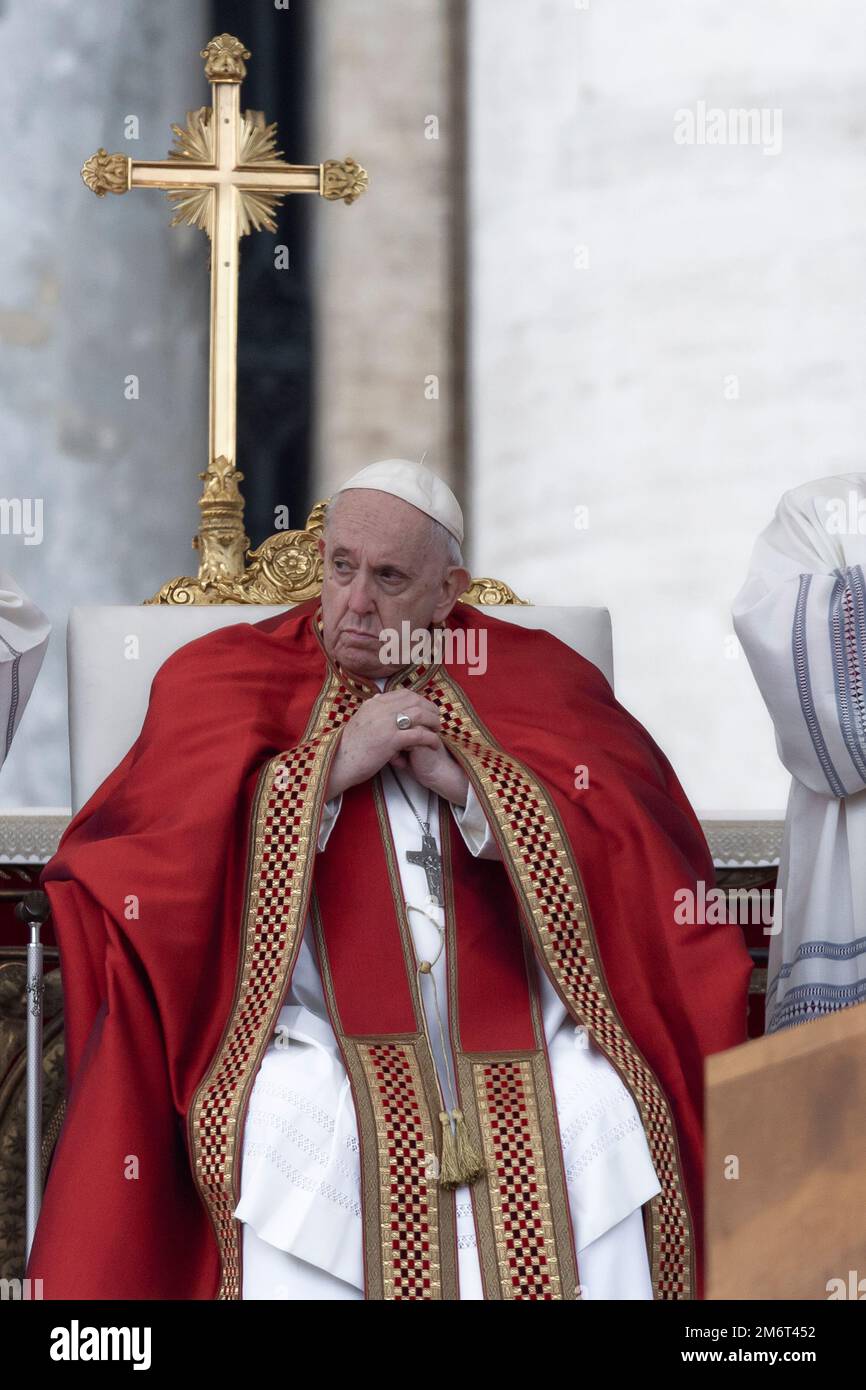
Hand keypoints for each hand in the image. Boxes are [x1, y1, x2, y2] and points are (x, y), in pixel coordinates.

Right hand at [325, 691, 468, 805]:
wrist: (338, 763)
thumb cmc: (350, 747)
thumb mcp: (360, 721)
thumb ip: (372, 711)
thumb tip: (380, 698)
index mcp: (373, 703)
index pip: (404, 693)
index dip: (420, 700)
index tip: (427, 709)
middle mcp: (380, 708)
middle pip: (415, 700)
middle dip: (431, 709)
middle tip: (437, 719)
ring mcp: (385, 723)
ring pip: (420, 714)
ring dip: (433, 722)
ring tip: (438, 731)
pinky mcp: (390, 740)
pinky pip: (418, 734)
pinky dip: (430, 738)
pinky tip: (435, 744)